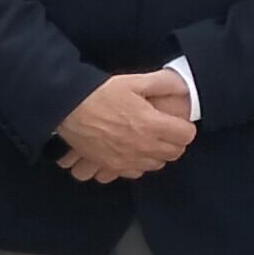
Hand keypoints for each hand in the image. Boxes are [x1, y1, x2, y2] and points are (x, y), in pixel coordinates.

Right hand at [55, 70, 195, 182]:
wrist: (67, 109)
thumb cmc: (100, 94)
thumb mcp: (134, 81)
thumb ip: (163, 83)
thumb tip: (183, 86)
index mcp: (152, 125)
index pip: (186, 135)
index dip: (184, 127)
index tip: (176, 121)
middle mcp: (143, 146)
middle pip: (175, 153)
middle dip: (174, 142)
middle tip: (164, 130)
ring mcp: (127, 159)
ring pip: (156, 165)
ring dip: (156, 154)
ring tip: (147, 140)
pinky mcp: (111, 167)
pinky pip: (134, 173)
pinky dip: (137, 164)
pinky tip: (131, 151)